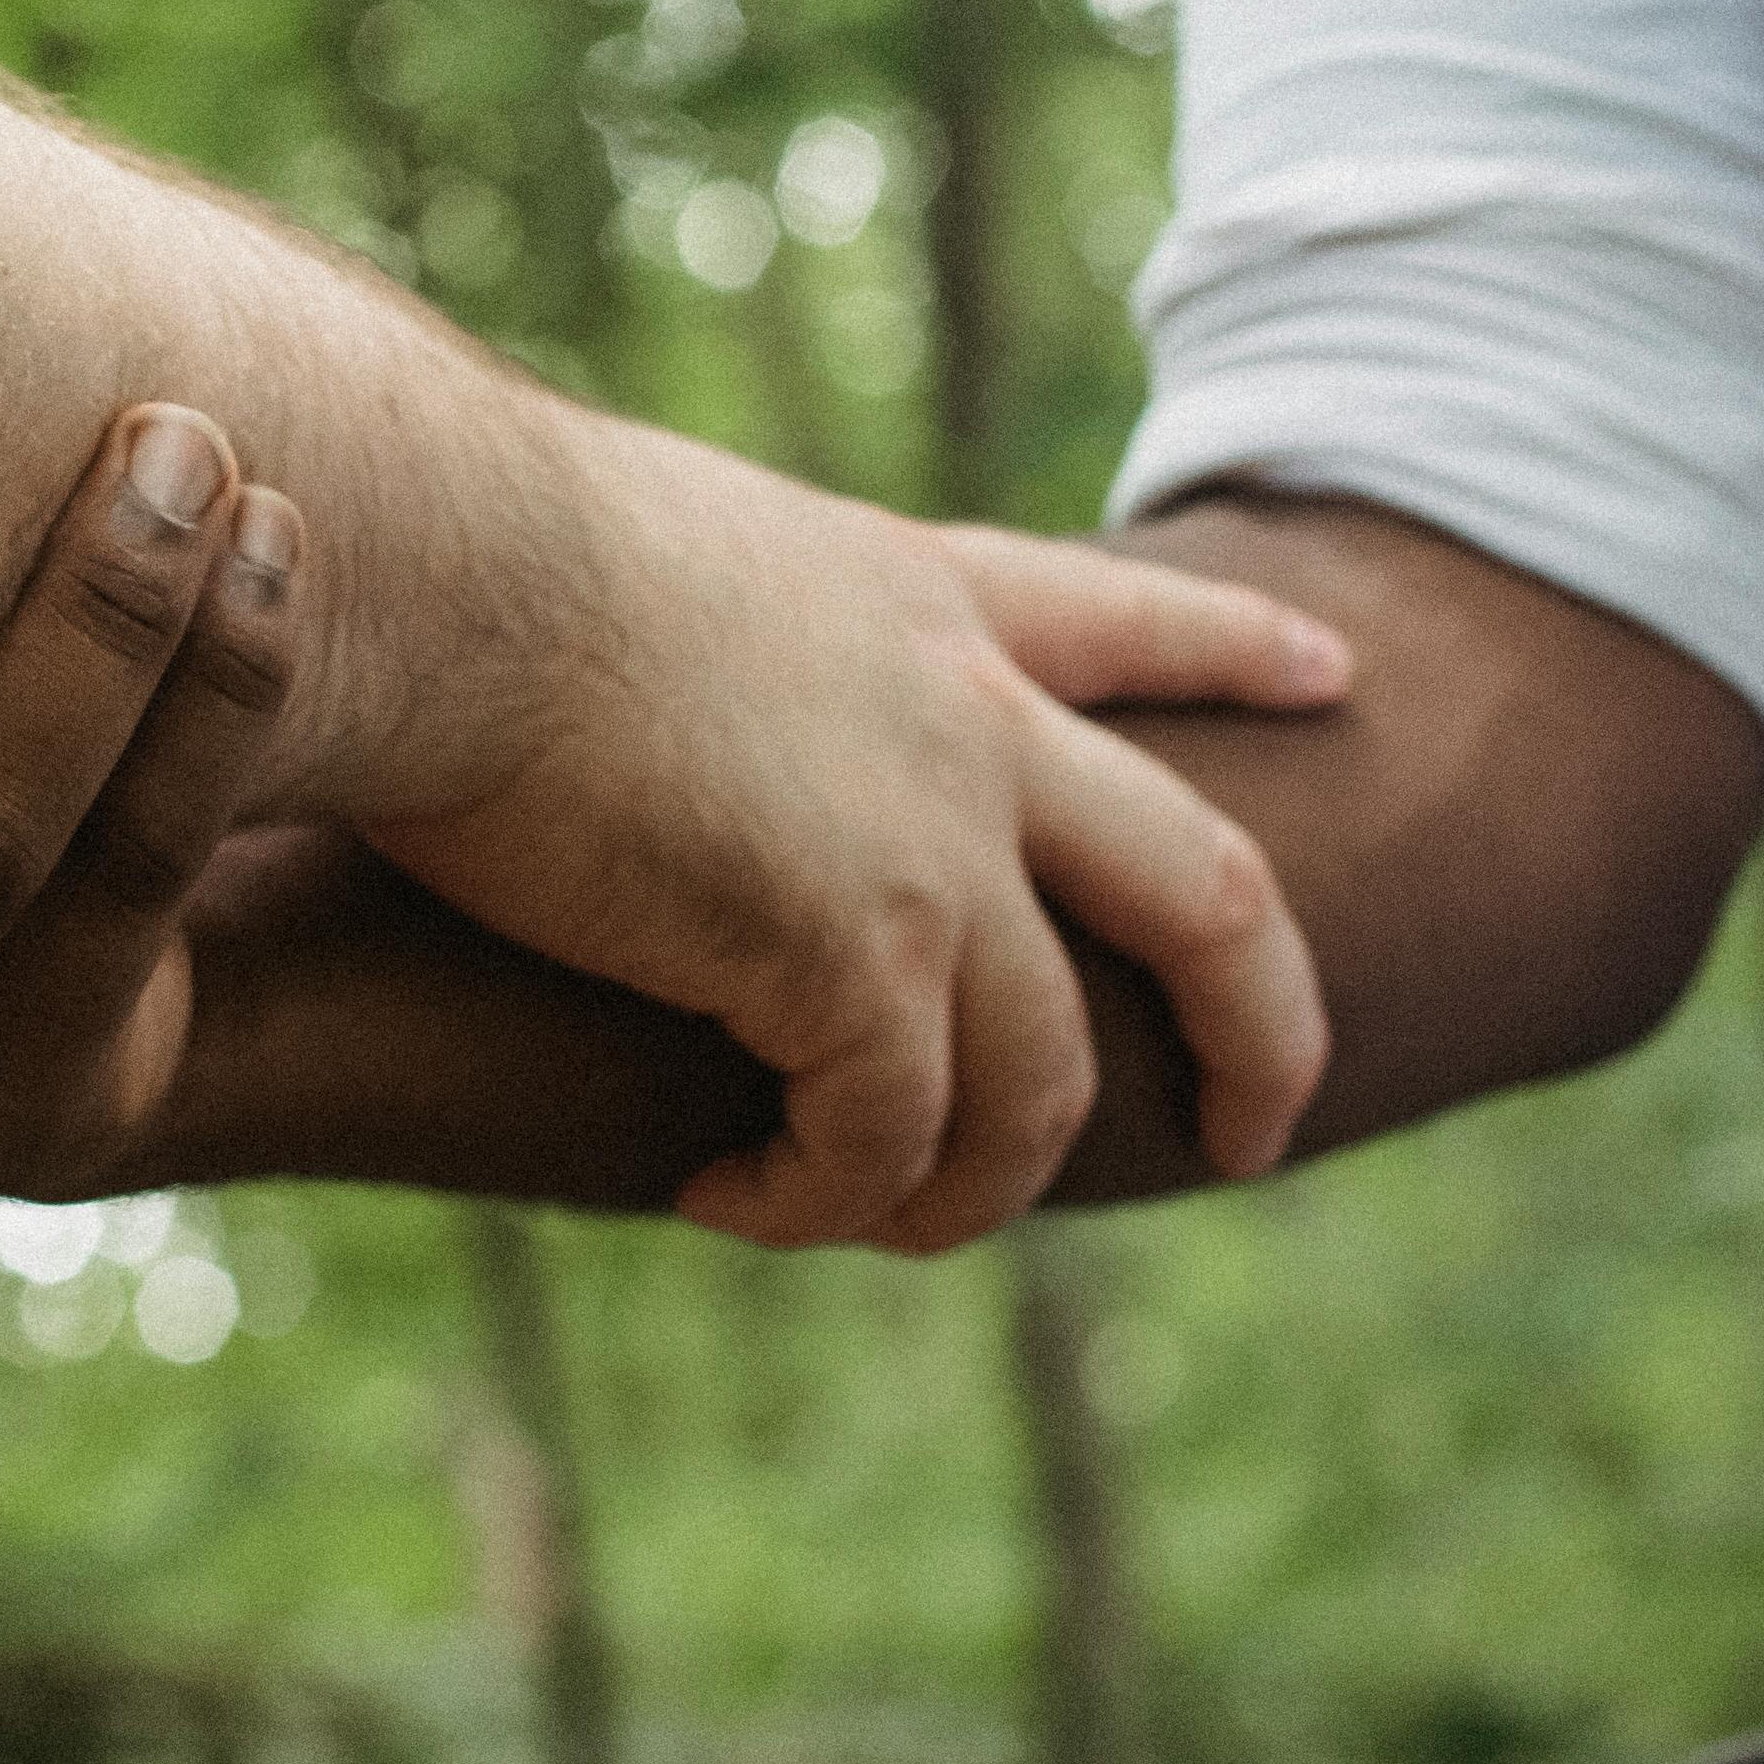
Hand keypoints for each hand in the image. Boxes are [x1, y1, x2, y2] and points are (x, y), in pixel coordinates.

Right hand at [356, 425, 1348, 1254]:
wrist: (428, 564)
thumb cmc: (456, 544)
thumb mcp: (639, 555)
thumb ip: (701, 645)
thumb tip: (626, 706)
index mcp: (909, 598)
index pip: (1115, 618)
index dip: (1231, 654)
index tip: (1335, 674)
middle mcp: (966, 718)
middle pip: (1206, 888)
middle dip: (1267, 1025)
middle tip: (1262, 1128)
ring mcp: (931, 845)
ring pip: (1045, 1079)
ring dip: (974, 1185)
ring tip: (873, 1218)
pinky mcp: (849, 960)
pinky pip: (885, 1141)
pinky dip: (819, 1197)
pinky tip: (726, 1195)